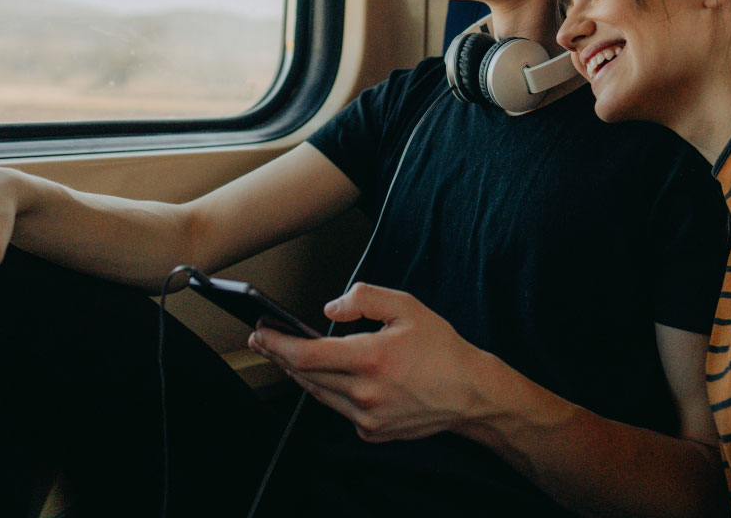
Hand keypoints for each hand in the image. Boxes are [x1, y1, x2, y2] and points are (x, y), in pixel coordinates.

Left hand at [248, 282, 491, 441]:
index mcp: (371, 358)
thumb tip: (329, 309)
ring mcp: (367, 417)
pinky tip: (331, 376)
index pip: (307, 354)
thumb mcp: (407, 307)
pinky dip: (331, 391)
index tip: (261, 332)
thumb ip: (364, 299)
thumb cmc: (441, 348)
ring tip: (286, 354)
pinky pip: (340, 409)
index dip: (278, 343)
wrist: (470, 393)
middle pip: (305, 375)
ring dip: (299, 373)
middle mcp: (364, 392)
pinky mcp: (372, 431)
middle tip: (263, 339)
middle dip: (280, 355)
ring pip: (319, 393)